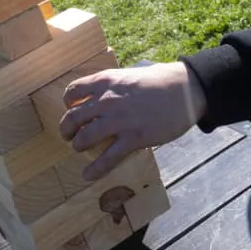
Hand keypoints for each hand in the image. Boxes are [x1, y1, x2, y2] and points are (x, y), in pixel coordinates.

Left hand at [58, 62, 205, 181]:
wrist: (184, 90)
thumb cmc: (161, 80)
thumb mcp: (131, 74)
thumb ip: (116, 84)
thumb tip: (109, 91)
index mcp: (105, 81)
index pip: (73, 91)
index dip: (68, 103)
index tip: (71, 110)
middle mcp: (107, 101)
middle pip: (73, 118)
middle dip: (66, 129)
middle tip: (68, 135)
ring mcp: (119, 121)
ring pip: (85, 138)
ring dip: (78, 145)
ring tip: (79, 149)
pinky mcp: (133, 139)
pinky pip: (108, 158)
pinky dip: (95, 169)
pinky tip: (88, 175)